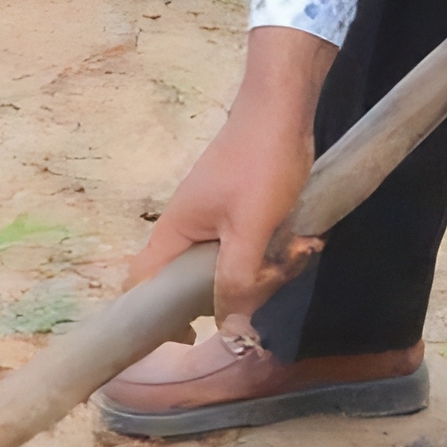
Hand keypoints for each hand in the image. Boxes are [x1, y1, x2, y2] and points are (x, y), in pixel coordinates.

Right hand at [127, 28, 331, 317]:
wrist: (283, 109)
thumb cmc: (258, 164)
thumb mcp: (249, 229)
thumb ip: (236, 280)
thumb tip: (227, 331)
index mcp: (174, 233)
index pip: (142, 284)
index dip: (154, 318)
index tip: (188, 338)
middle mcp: (187, 230)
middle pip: (199, 284)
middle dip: (241, 290)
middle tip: (273, 277)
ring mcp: (216, 221)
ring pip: (234, 267)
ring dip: (268, 268)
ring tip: (299, 248)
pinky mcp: (242, 212)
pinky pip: (253, 248)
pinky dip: (276, 249)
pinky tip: (304, 239)